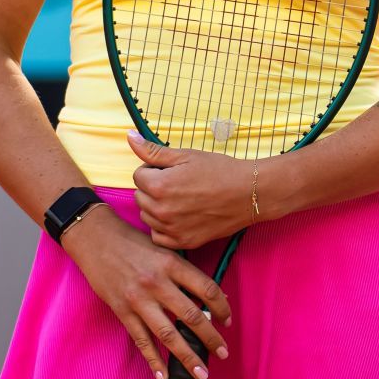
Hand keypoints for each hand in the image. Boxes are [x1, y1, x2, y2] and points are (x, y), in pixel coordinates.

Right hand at [58, 205, 230, 378]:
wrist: (94, 238)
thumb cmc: (131, 241)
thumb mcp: (163, 248)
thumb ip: (184, 271)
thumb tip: (209, 295)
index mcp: (172, 263)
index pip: (207, 289)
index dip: (222, 308)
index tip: (228, 321)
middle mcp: (158, 283)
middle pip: (192, 316)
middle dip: (211, 338)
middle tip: (224, 353)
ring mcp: (139, 300)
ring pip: (169, 334)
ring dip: (188, 356)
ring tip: (201, 373)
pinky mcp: (122, 312)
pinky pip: (141, 341)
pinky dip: (154, 361)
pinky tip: (164, 376)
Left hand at [128, 130, 256, 250]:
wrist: (249, 193)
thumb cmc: (220, 170)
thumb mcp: (186, 155)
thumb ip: (153, 150)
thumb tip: (129, 137)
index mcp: (160, 186)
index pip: (138, 176)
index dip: (154, 170)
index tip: (172, 170)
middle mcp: (162, 210)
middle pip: (140, 196)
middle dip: (153, 188)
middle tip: (178, 183)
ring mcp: (172, 229)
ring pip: (147, 216)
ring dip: (157, 207)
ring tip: (181, 198)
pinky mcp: (183, 241)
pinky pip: (158, 236)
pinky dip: (164, 227)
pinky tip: (180, 216)